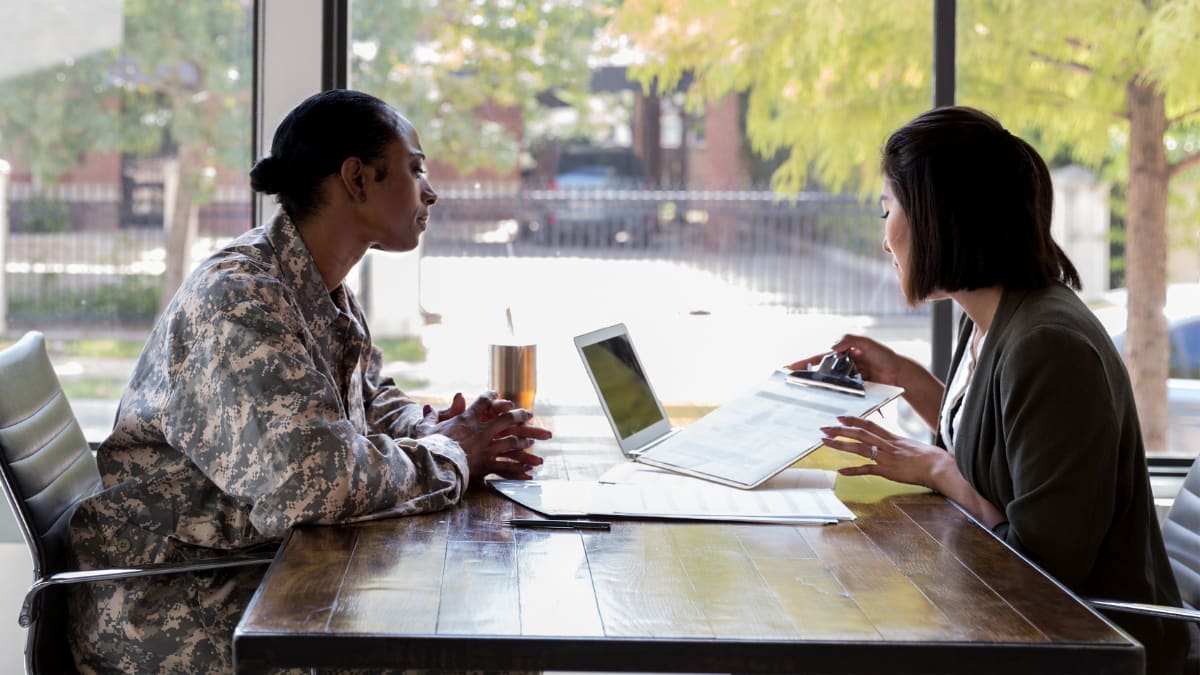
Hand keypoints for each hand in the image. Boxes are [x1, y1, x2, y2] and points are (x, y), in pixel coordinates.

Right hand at [419, 392, 550, 484]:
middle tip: (529, 414)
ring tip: (530, 442)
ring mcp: (486, 448)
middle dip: (519, 416)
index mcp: (467, 420)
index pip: (483, 402)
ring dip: (523, 441)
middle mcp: (481, 432)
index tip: (496, 394)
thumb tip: (429, 407)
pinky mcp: (487, 465)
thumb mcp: (426, 428)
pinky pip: (507, 466)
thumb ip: (431, 417)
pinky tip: (528, 470)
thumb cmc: (428, 447)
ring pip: (511, 442)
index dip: (490, 397)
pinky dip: (518, 469)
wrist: (432, 466)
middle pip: (506, 419)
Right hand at [787, 334, 908, 387]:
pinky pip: (841, 395)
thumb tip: (832, 347)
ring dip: (817, 391)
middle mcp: (842, 367)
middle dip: (805, 379)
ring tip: (803, 398)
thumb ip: (849, 340)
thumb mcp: (866, 343)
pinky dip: (833, 399)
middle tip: (789, 386)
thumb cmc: (884, 356)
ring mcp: (847, 380)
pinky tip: (824, 405)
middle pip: (820, 373)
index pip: (818, 358)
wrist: (900, 374)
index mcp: (841, 354)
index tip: (787, 368)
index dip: (802, 363)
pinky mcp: (854, 391)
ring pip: (829, 386)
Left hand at [819, 415, 954, 488]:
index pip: (869, 425)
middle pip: (859, 433)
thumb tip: (892, 444)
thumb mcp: (911, 445)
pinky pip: (868, 469)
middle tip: (824, 428)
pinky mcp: (888, 471)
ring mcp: (886, 457)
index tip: (840, 417)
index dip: (853, 420)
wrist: (938, 465)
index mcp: (892, 438)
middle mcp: (886, 444)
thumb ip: (898, 444)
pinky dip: (853, 470)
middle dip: (840, 430)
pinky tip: (841, 472)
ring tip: (825, 442)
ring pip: (859, 447)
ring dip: (841, 444)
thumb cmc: (929, 457)